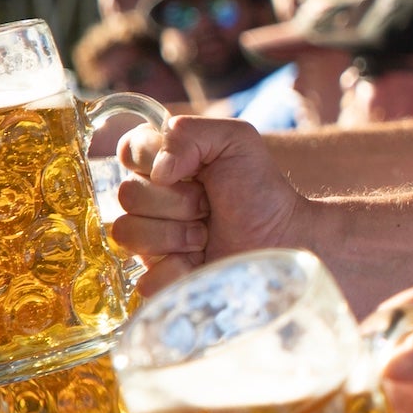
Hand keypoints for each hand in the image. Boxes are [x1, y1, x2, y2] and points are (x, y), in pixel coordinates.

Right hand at [114, 116, 307, 294]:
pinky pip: (145, 277)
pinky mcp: (160, 279)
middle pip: (127, 195)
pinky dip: (179, 270)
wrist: (285, 238)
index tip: (191, 171)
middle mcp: (150, 203)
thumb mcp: (235, 141)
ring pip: (128, 234)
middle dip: (177, 201)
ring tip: (206, 235)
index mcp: (162, 167)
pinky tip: (201, 263)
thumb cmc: (261, 190)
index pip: (127, 151)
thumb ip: (189, 133)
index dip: (154, 161)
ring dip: (177, 235)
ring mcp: (151, 243)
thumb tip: (157, 170)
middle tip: (208, 207)